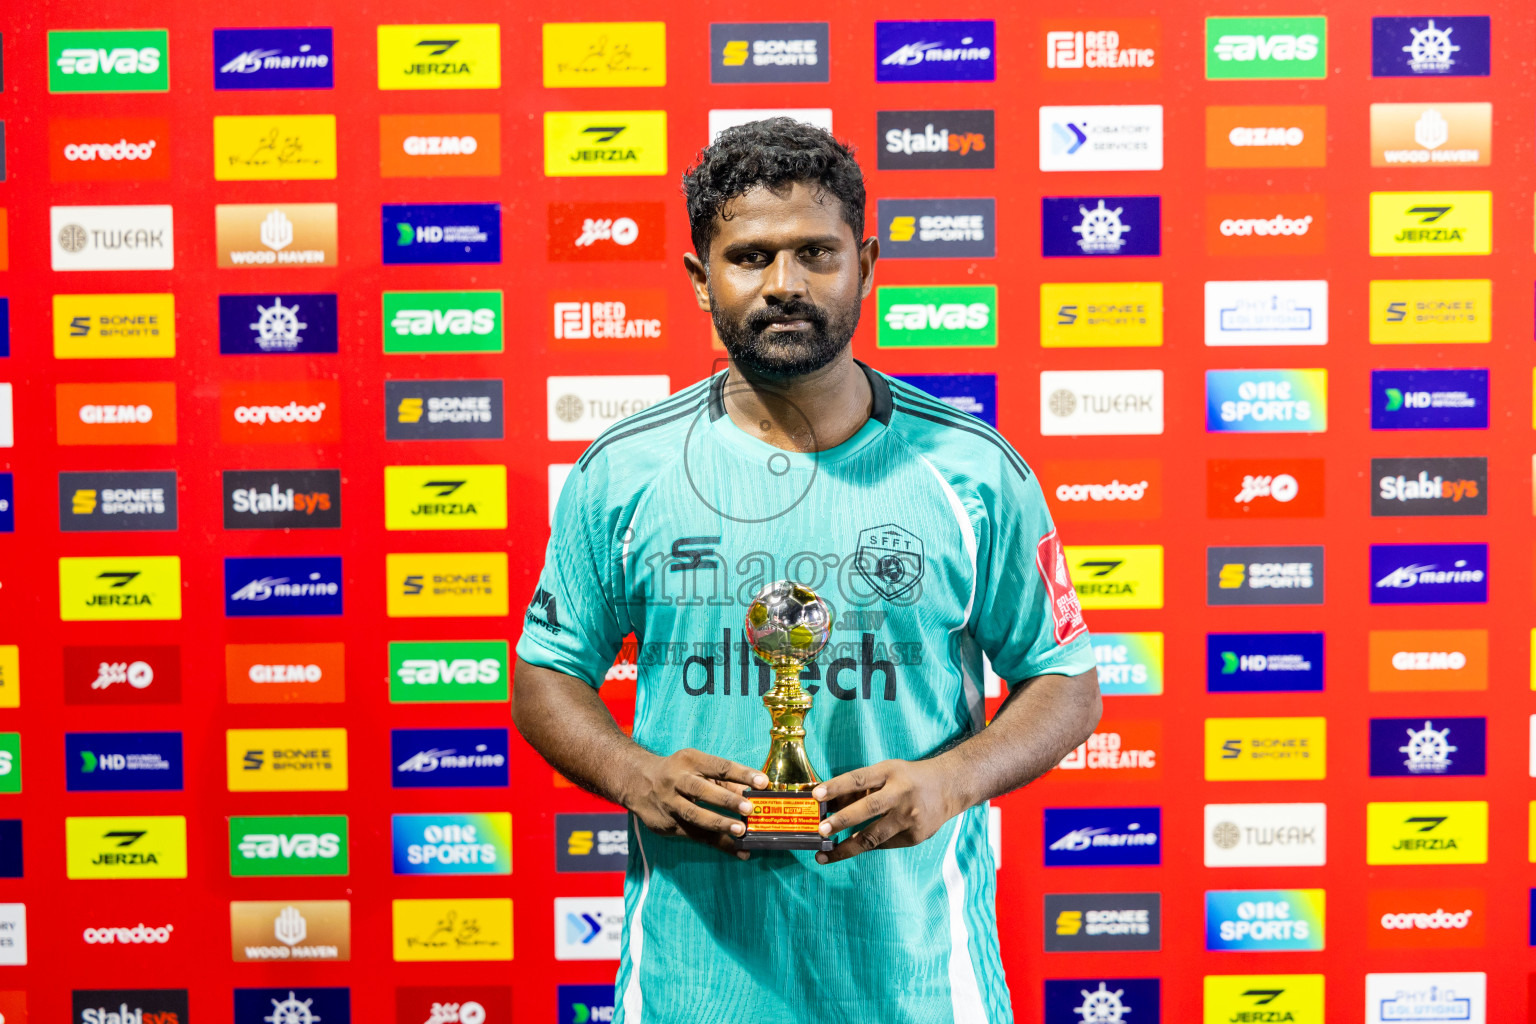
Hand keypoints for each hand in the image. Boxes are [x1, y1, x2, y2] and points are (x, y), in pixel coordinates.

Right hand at [625, 748, 768, 859]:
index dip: (742, 773)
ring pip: (694, 816)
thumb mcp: (698, 767)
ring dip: (719, 824)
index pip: (719, 766)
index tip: (763, 782)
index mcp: (689, 761)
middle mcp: (676, 781)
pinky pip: (694, 835)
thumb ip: (724, 781)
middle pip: (702, 791)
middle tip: (750, 809)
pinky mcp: (666, 824)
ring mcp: (669, 803)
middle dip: (727, 800)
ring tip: (741, 832)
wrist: (637, 781)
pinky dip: (718, 844)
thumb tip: (755, 792)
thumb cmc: (678, 772)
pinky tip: (738, 851)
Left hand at [811, 758, 964, 864]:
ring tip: (825, 854)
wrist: (949, 787)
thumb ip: (861, 787)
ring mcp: (909, 817)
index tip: (816, 795)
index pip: (859, 779)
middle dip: (842, 821)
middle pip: (869, 809)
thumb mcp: (887, 772)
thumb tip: (828, 804)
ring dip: (847, 847)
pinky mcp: (914, 836)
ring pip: (874, 837)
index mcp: (890, 772)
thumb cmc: (908, 778)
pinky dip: (866, 847)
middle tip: (821, 830)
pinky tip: (850, 849)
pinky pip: (883, 844)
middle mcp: (901, 794)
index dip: (836, 786)